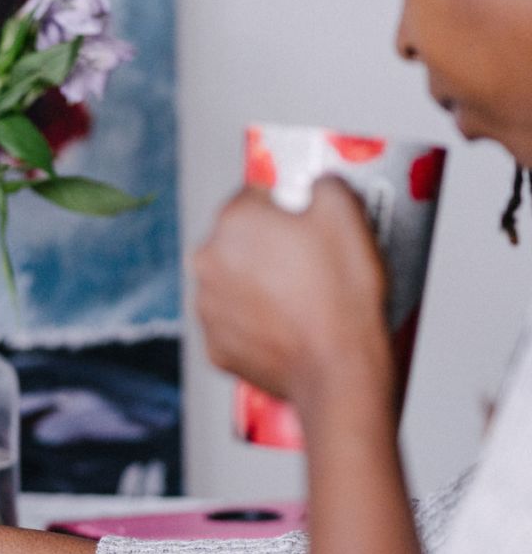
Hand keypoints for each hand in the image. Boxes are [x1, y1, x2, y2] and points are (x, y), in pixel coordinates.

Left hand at [193, 177, 393, 416]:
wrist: (337, 368)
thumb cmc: (340, 297)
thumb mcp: (346, 214)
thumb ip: (323, 185)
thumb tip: (317, 187)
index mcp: (233, 222)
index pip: (252, 196)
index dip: (282, 205)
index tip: (300, 219)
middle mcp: (207, 262)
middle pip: (236, 242)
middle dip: (265, 247)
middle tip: (304, 261)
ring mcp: (207, 309)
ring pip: (231, 284)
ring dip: (256, 285)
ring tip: (298, 297)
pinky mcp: (215, 347)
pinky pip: (234, 324)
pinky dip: (254, 324)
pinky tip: (286, 325)